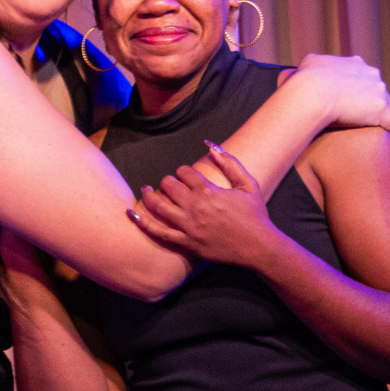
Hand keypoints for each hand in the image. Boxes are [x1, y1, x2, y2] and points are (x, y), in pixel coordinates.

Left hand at [128, 144, 281, 266]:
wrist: (258, 246)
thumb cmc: (255, 214)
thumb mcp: (248, 183)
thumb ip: (229, 162)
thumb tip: (211, 145)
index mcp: (208, 191)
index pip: (184, 172)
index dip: (183, 171)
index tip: (186, 175)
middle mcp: (195, 207)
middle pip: (169, 185)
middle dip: (167, 181)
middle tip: (170, 183)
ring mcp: (188, 226)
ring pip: (159, 206)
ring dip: (150, 195)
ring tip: (146, 190)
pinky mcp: (186, 243)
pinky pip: (158, 232)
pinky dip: (142, 222)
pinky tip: (131, 213)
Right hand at [288, 53, 389, 135]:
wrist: (311, 94)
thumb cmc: (304, 81)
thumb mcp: (307, 65)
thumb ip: (313, 66)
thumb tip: (305, 71)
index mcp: (355, 63)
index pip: (363, 77)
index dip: (358, 90)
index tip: (351, 102)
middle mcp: (371, 74)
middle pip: (377, 90)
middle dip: (371, 103)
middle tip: (361, 119)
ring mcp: (379, 92)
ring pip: (387, 106)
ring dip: (381, 117)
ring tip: (375, 131)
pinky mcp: (382, 111)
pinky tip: (387, 138)